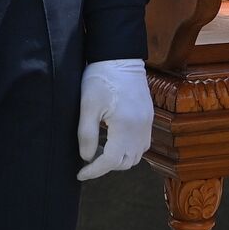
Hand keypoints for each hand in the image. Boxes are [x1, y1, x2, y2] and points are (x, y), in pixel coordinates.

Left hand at [77, 59, 153, 180]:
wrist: (120, 56)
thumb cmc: (101, 78)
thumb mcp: (87, 105)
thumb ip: (86, 134)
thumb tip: (86, 157)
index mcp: (125, 126)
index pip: (111, 161)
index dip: (94, 171)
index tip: (80, 174)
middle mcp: (141, 127)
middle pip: (127, 161)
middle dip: (107, 167)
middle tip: (89, 162)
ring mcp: (147, 121)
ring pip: (137, 154)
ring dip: (120, 159)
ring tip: (101, 153)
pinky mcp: (148, 115)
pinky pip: (143, 143)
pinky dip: (130, 149)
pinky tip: (115, 141)